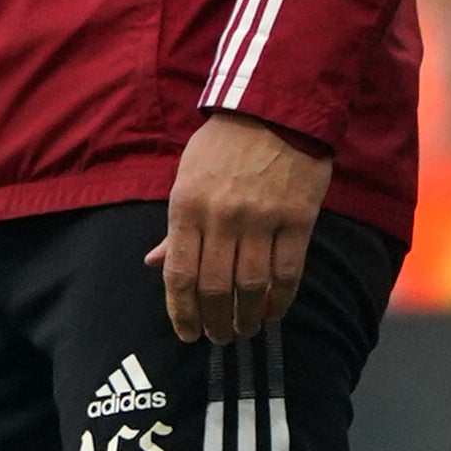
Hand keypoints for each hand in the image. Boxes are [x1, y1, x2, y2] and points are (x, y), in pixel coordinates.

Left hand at [148, 112, 331, 343]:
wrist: (271, 112)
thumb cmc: (221, 147)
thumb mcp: (186, 179)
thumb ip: (175, 227)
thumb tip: (153, 263)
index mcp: (185, 206)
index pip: (179, 273)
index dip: (181, 311)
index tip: (186, 333)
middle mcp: (221, 216)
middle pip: (215, 287)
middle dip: (215, 321)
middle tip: (218, 338)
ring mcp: (261, 219)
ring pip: (253, 286)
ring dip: (248, 317)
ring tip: (245, 330)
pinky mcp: (297, 219)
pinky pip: (288, 272)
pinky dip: (280, 300)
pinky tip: (274, 313)